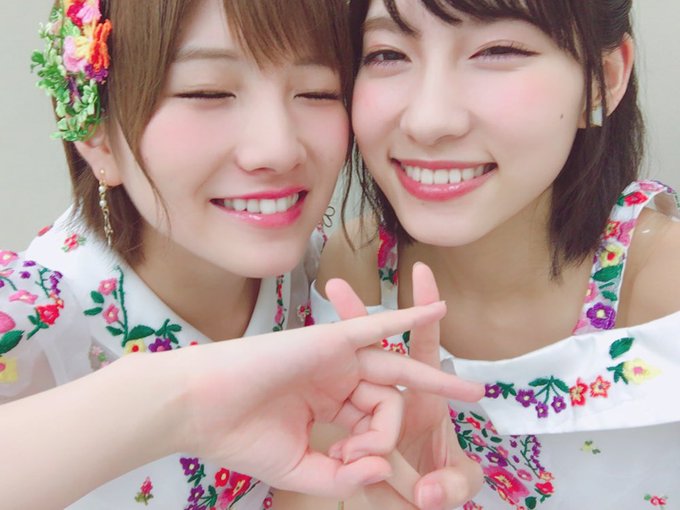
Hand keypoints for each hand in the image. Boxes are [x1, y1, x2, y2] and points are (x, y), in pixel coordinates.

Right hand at [169, 286, 478, 499]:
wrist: (202, 409)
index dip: (377, 454)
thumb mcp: (302, 470)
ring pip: (394, 371)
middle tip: (433, 453)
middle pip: (390, 399)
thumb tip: (383, 467)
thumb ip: (345, 476)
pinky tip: (440, 308)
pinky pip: (378, 325)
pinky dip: (409, 316)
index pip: (371, 428)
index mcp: (327, 407)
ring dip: (436, 380)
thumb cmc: (242, 437)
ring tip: (475, 393)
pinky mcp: (332, 339)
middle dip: (417, 422)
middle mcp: (336, 379)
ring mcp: (335, 357)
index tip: (363, 472)